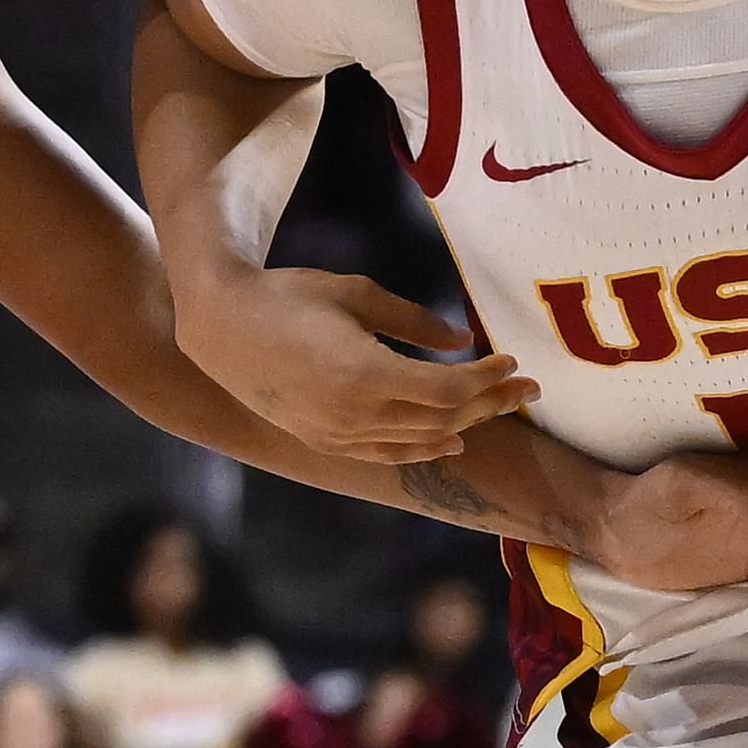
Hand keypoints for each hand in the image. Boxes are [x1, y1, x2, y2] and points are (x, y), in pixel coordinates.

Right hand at [179, 265, 534, 464]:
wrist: (220, 327)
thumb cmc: (288, 296)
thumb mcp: (355, 293)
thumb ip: (412, 320)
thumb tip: (461, 338)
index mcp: (364, 373)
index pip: (447, 391)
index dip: (487, 380)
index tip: (512, 360)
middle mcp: (354, 414)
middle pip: (443, 419)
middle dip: (491, 403)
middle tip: (528, 387)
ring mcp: (338, 434)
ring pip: (420, 440)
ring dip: (466, 425)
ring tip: (500, 406)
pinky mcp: (325, 441)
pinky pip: (388, 453)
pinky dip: (425, 447)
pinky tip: (452, 438)